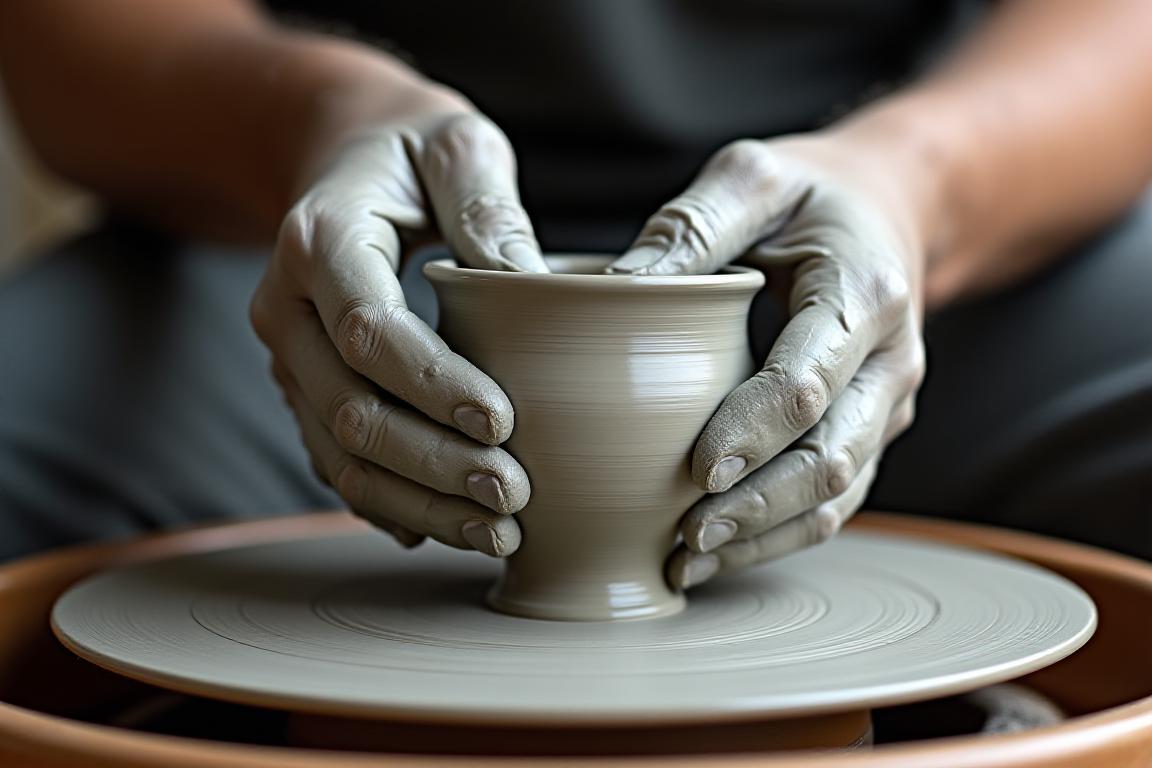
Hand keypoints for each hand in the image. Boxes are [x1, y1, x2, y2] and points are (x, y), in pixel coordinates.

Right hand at [251, 91, 544, 556]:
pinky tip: (445, 528)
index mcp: (318, 241)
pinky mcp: (305, 389)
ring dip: (417, 501)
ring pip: (339, 453)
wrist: (346, 159)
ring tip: (495, 530)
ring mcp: (289, 358)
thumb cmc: (413, 151)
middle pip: (349, 409)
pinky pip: (336, 462)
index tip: (503, 422)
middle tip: (513, 494)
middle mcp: (285, 308)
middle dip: (432, 462)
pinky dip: (390, 503)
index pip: (369, 331)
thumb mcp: (458, 146)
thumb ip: (488, 204)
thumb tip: (532, 288)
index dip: (432, 385)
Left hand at [608, 134, 926, 588]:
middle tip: (683, 535)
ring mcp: (886, 406)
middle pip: (829, 458)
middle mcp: (889, 362)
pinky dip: (779, 534)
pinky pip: (835, 500)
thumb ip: (692, 223)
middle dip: (755, 505)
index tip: (693, 468)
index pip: (807, 385)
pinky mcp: (869, 432)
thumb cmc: (810, 194)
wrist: (888, 211)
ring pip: (836, 496)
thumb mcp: (753, 176)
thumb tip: (615, 289)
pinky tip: (718, 552)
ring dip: (764, 534)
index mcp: (864, 295)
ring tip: (687, 560)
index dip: (751, 433)